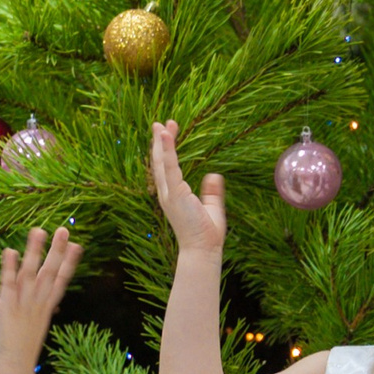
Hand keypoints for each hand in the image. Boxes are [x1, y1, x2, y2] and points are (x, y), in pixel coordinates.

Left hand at [0, 226, 81, 373]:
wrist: (12, 372)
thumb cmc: (20, 354)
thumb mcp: (32, 330)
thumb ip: (37, 313)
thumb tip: (47, 306)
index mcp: (45, 310)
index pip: (61, 281)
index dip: (69, 263)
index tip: (77, 246)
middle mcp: (37, 305)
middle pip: (50, 273)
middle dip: (57, 251)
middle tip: (65, 230)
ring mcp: (23, 305)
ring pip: (31, 273)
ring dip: (35, 251)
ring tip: (39, 230)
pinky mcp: (6, 308)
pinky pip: (8, 284)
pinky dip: (9, 267)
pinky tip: (11, 250)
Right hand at [149, 120, 225, 253]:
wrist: (203, 249)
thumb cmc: (207, 233)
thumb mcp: (212, 206)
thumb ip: (212, 191)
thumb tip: (214, 175)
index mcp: (174, 194)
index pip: (167, 167)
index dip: (166, 150)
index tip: (169, 132)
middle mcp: (167, 192)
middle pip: (160, 162)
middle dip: (160, 142)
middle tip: (161, 123)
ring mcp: (168, 193)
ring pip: (161, 162)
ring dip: (161, 142)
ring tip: (161, 125)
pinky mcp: (174, 193)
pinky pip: (169, 167)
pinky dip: (167, 151)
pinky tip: (166, 135)